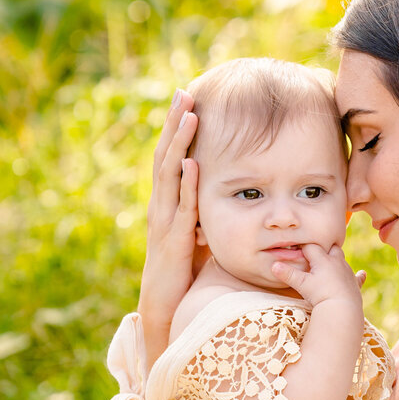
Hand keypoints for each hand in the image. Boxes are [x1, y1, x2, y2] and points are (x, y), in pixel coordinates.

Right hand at [138, 90, 204, 336]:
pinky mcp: (174, 241)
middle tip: (183, 93)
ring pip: (170, 176)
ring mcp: (165, 222)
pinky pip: (182, 209)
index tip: (187, 98)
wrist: (166, 305)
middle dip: (175, 125)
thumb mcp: (201, 231)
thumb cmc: (187, 270)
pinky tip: (191, 164)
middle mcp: (162, 205)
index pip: (173, 156)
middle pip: (167, 156)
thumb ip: (208, 209)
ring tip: (189, 117)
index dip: (178, 129)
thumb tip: (234, 190)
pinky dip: (186, 185)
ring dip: (180, 145)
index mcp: (169, 200)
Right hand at [272, 242, 362, 310]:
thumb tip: (273, 265)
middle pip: (331, 248)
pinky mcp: (354, 284)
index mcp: (323, 259)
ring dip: (337, 260)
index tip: (297, 246)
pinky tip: (362, 274)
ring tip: (331, 262)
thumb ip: (288, 274)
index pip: (311, 246)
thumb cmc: (321, 294)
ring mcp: (347, 272)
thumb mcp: (302, 284)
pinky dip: (358, 276)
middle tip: (315, 252)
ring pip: (343, 260)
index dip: (303, 246)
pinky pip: (358, 278)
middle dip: (323, 248)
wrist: (343, 308)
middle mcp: (337, 262)